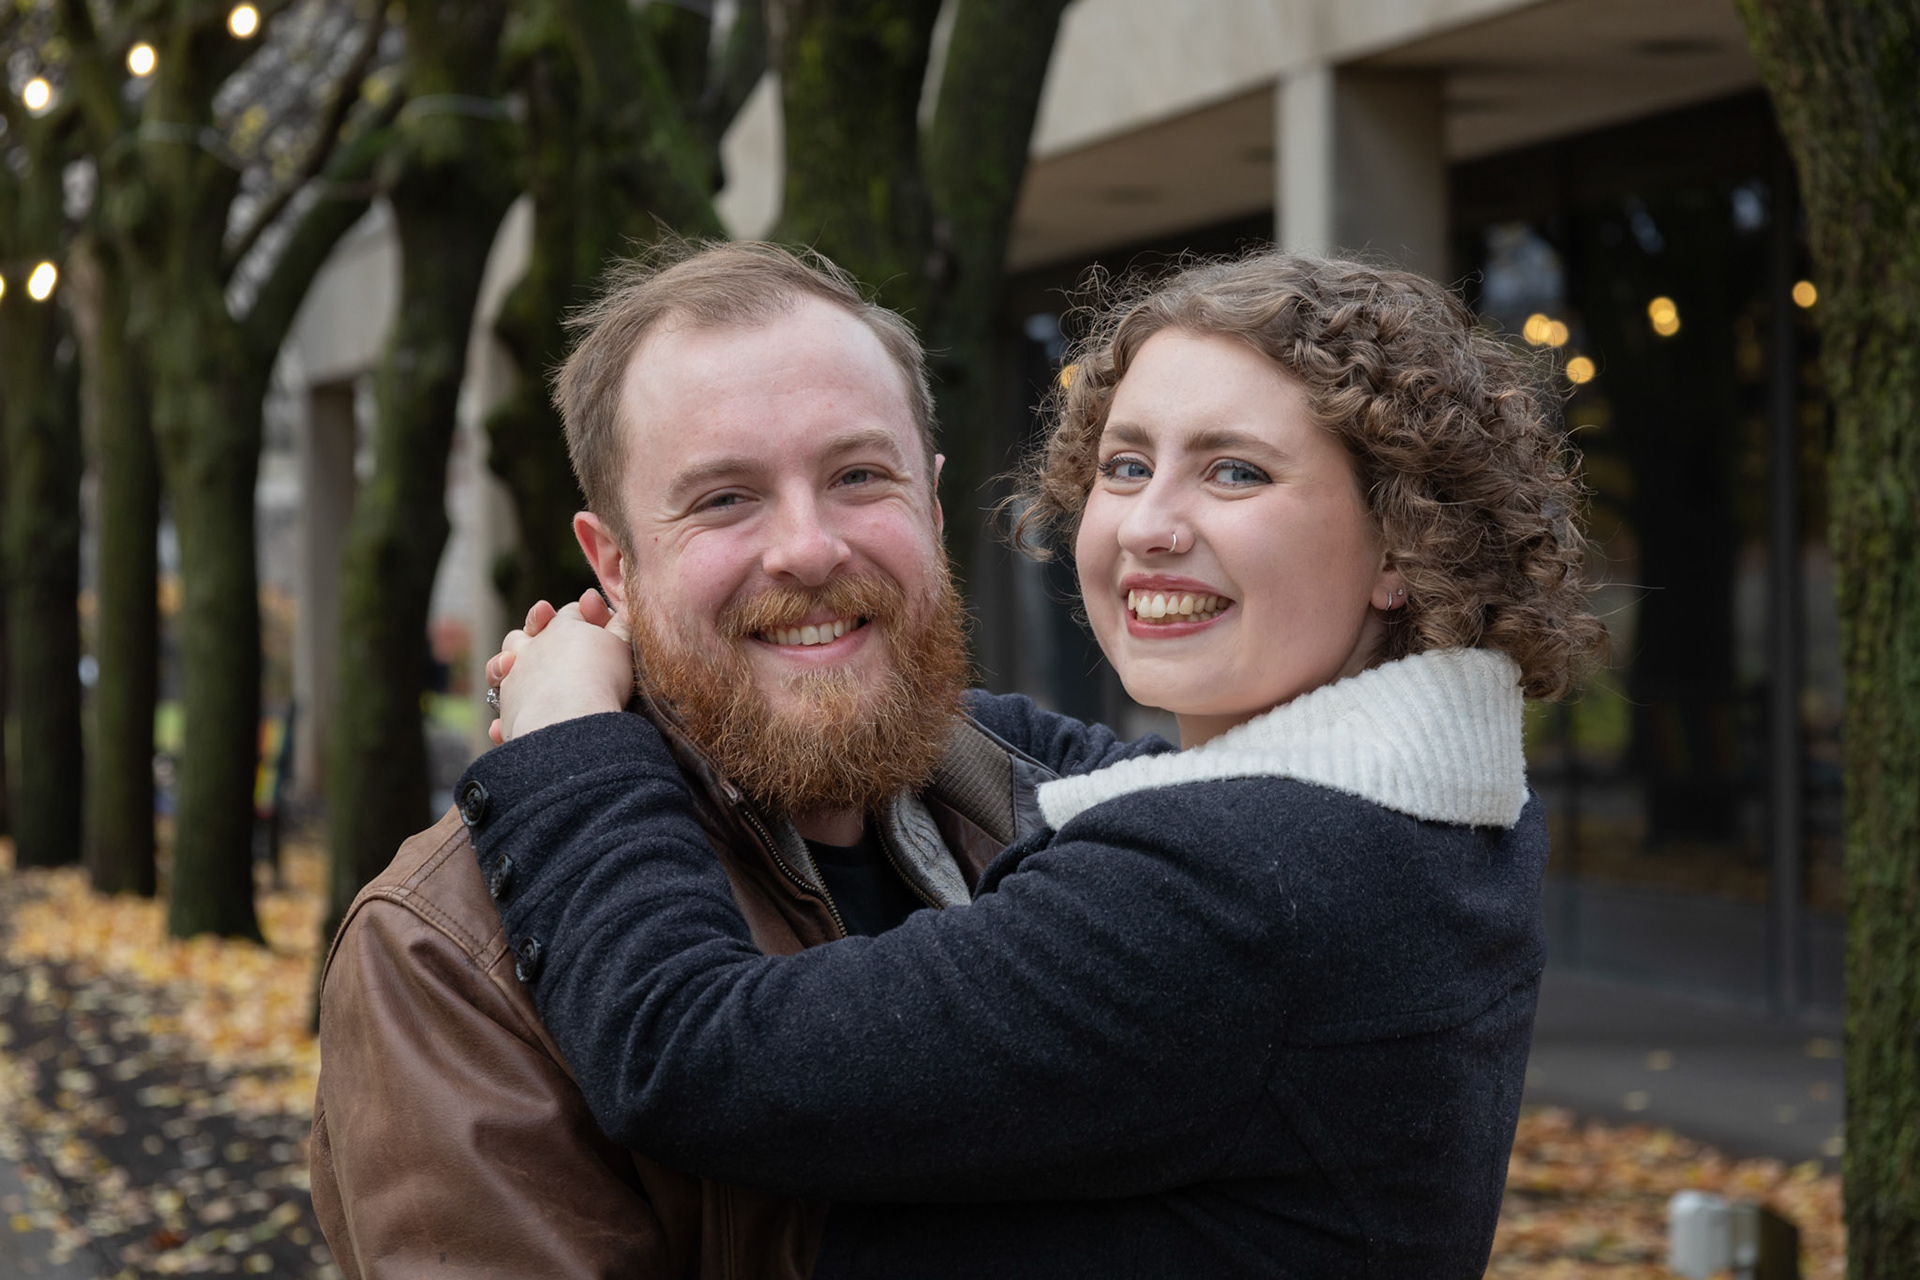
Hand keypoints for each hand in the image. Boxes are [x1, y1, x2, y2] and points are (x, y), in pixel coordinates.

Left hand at [485, 589, 631, 743]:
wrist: (569, 717)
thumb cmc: (602, 679)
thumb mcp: (621, 646)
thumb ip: (621, 627)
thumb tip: (622, 614)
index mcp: (564, 626)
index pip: (572, 612)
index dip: (585, 614)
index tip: (597, 621)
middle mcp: (534, 646)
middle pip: (532, 628)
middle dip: (539, 626)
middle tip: (549, 632)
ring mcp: (516, 674)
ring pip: (503, 660)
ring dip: (507, 663)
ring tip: (516, 669)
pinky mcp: (507, 705)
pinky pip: (500, 705)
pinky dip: (506, 713)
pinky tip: (506, 723)